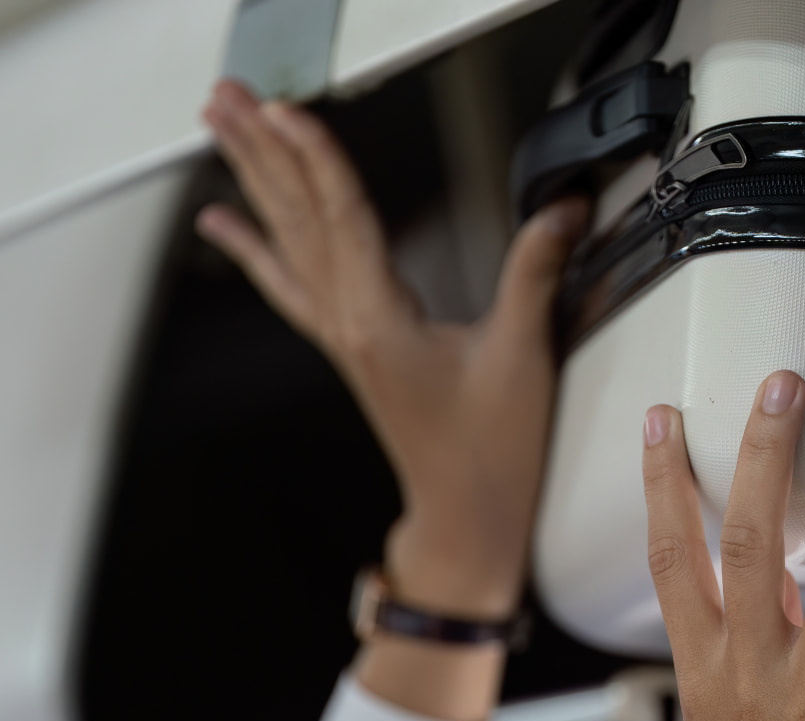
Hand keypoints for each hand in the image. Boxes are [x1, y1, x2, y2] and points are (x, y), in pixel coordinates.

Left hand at [198, 80, 588, 619]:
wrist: (466, 516)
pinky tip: (229, 227)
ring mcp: (344, 337)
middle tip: (228, 98)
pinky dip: (256, 249)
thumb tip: (560, 213)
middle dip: (262, 153)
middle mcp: (350, 325)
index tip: (287, 110)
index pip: (344, 218)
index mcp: (382, 322)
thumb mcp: (522, 357)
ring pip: (288, 244)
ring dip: (255, 183)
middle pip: (298, 221)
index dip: (317, 157)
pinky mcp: (352, 348)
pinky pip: (290, 284)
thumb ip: (536, 275)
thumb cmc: (489, 453)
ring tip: (221, 133)